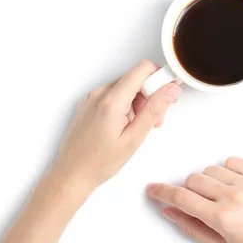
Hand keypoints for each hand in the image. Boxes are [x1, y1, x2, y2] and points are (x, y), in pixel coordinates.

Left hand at [50, 60, 180, 201]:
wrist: (71, 174)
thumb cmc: (99, 163)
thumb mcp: (133, 139)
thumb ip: (154, 111)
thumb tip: (171, 90)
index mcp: (111, 101)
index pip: (143, 69)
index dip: (160, 79)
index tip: (166, 96)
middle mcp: (99, 93)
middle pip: (135, 78)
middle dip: (150, 96)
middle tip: (153, 121)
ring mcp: (91, 97)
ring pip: (125, 87)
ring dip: (138, 102)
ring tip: (137, 128)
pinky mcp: (88, 103)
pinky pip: (113, 95)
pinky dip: (124, 105)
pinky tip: (124, 126)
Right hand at [147, 157, 242, 242]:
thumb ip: (192, 227)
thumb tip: (169, 211)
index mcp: (222, 218)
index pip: (181, 198)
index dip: (162, 192)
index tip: (153, 189)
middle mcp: (234, 197)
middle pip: (193, 180)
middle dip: (189, 191)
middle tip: (202, 205)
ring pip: (210, 170)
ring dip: (209, 182)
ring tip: (223, 198)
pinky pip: (233, 162)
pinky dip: (228, 172)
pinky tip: (237, 187)